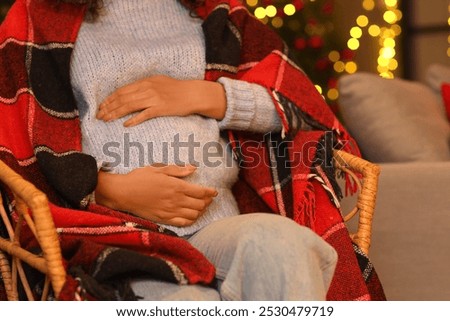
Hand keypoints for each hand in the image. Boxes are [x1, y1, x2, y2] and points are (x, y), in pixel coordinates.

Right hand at [95, 164, 217, 226]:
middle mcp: (175, 200)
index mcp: (176, 186)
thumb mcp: (159, 169)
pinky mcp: (164, 219)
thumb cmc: (139, 178)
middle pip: (200, 205)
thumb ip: (178, 170)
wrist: (122, 193)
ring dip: (201, 211)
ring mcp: (170, 211)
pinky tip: (191, 215)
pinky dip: (191, 220)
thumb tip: (193, 168)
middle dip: (207, 201)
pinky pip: (183, 223)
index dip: (210, 192)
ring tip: (201, 206)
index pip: (201, 192)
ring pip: (194, 215)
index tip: (214, 192)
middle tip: (208, 198)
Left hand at [96, 75, 226, 125]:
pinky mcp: (161, 108)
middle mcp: (147, 88)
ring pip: (129, 106)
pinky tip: (126, 125)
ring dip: (115, 113)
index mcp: (145, 81)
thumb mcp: (159, 82)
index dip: (110, 99)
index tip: (101, 106)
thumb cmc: (177, 89)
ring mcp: (154, 98)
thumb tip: (131, 94)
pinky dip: (134, 120)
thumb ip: (145, 86)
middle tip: (99, 116)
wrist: (193, 94)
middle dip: (108, 107)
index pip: (122, 90)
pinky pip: (144, 115)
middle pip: (122, 98)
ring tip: (106, 120)